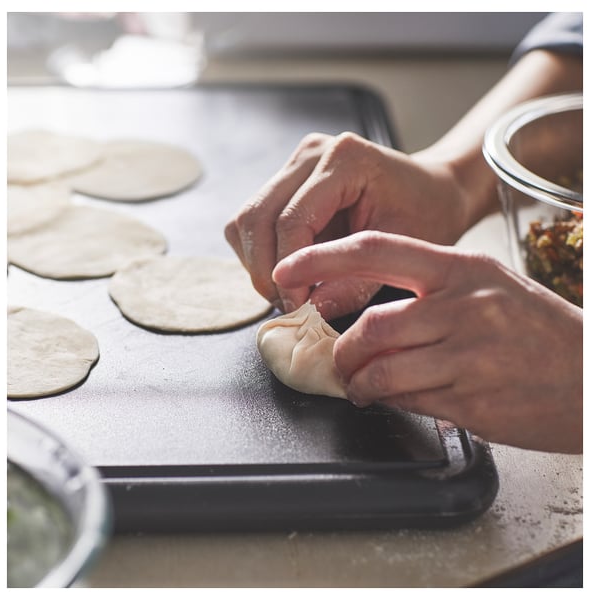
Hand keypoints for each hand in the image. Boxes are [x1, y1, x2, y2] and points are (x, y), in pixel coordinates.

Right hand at [225, 132, 472, 319]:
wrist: (432, 190)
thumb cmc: (427, 215)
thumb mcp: (399, 254)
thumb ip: (352, 285)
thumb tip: (309, 311)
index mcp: (344, 159)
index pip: (291, 221)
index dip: (287, 272)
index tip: (298, 308)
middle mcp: (311, 153)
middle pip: (256, 217)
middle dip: (265, 271)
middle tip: (288, 305)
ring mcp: (295, 163)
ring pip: (245, 219)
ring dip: (258, 262)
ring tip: (290, 290)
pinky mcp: (286, 179)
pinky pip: (252, 220)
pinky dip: (260, 252)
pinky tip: (289, 270)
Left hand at [273, 231, 582, 453]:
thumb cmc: (538, 330)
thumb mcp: (489, 289)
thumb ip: (430, 293)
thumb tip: (368, 317)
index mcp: (461, 269)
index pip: (375, 249)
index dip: (322, 258)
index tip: (289, 269)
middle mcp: (463, 306)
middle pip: (371, 324)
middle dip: (343, 349)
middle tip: (340, 360)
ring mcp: (468, 354)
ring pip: (382, 368)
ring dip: (358, 381)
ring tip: (360, 386)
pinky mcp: (471, 399)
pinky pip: (406, 399)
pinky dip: (387, 400)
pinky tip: (391, 398)